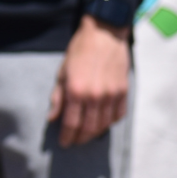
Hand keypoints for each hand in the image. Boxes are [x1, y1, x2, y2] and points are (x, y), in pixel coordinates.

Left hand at [48, 15, 130, 146]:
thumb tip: (52, 118)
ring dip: (95, 133)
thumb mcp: (62, 72)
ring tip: (87, 135)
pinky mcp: (124, 91)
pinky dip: (110, 122)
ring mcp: (112, 95)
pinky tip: (103, 123)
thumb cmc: (80, 51)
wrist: (105, 34)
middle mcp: (95, 96)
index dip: (67, 136)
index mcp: (76, 91)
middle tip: (75, 142)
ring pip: (105, 124)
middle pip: (89, 128)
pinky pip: (119, 115)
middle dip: (80, 139)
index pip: (71, 123)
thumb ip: (58, 97)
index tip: (64, 143)